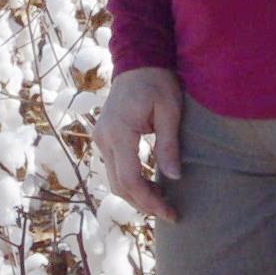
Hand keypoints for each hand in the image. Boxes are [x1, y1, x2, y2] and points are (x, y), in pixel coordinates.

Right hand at [94, 67, 183, 221]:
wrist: (138, 60)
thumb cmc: (158, 81)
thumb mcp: (170, 110)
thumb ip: (169, 144)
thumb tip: (174, 177)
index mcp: (120, 131)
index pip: (131, 178)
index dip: (149, 200)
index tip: (170, 212)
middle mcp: (104, 138)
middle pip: (119, 185)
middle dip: (144, 204)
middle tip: (170, 214)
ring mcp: (101, 138)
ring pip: (114, 180)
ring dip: (136, 196)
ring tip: (162, 203)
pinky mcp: (104, 138)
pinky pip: (114, 169)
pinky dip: (131, 183)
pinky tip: (150, 187)